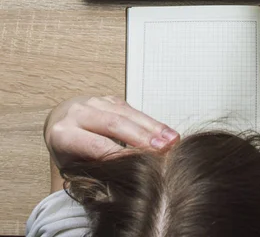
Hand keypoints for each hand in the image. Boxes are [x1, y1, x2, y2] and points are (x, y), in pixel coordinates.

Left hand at [44, 96, 179, 168]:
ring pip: (128, 114)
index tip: (142, 164)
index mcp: (64, 133)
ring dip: (153, 128)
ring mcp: (96, 103)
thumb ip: (95, 173)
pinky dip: (153, 123)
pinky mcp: (112, 99)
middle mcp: (78, 113)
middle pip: (114, 124)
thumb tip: (123, 185)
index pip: (96, 144)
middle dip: (142, 138)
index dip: (121, 153)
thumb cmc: (70, 154)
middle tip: (163, 150)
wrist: (63, 126)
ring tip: (172, 141)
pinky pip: (135, 109)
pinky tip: (167, 133)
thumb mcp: (75, 168)